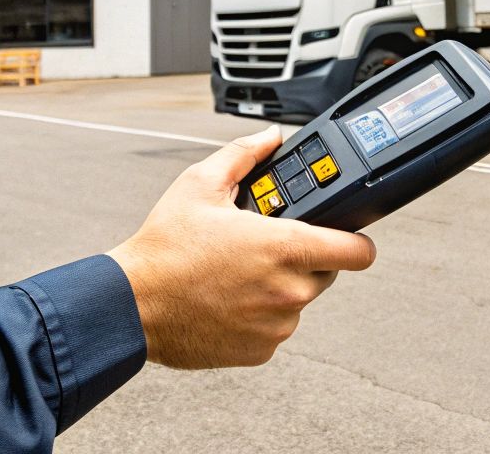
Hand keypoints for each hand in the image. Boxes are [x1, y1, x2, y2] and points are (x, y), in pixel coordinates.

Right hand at [107, 126, 376, 368]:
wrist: (131, 306)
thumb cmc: (164, 247)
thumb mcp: (200, 184)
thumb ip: (245, 155)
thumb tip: (271, 137)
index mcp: (285, 247)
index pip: (358, 251)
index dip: (358, 240)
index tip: (348, 236)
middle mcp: (290, 290)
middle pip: (326, 272)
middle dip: (303, 257)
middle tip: (263, 246)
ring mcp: (277, 325)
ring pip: (298, 300)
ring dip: (279, 286)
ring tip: (236, 272)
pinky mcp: (261, 351)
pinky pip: (275, 327)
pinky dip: (259, 314)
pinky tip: (227, 299)